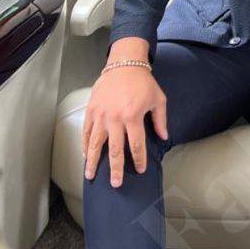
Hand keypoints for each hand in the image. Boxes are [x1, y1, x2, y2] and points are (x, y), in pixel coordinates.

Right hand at [83, 63, 166, 187]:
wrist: (124, 64)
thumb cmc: (143, 82)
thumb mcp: (158, 99)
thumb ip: (160, 121)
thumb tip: (164, 138)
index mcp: (133, 116)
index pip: (136, 145)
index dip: (139, 160)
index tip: (140, 170)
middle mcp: (115, 118)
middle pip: (115, 150)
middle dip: (116, 169)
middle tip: (115, 184)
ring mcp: (101, 115)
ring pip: (95, 143)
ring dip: (93, 161)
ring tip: (91, 176)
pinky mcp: (91, 110)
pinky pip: (86, 131)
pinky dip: (85, 145)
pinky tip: (85, 156)